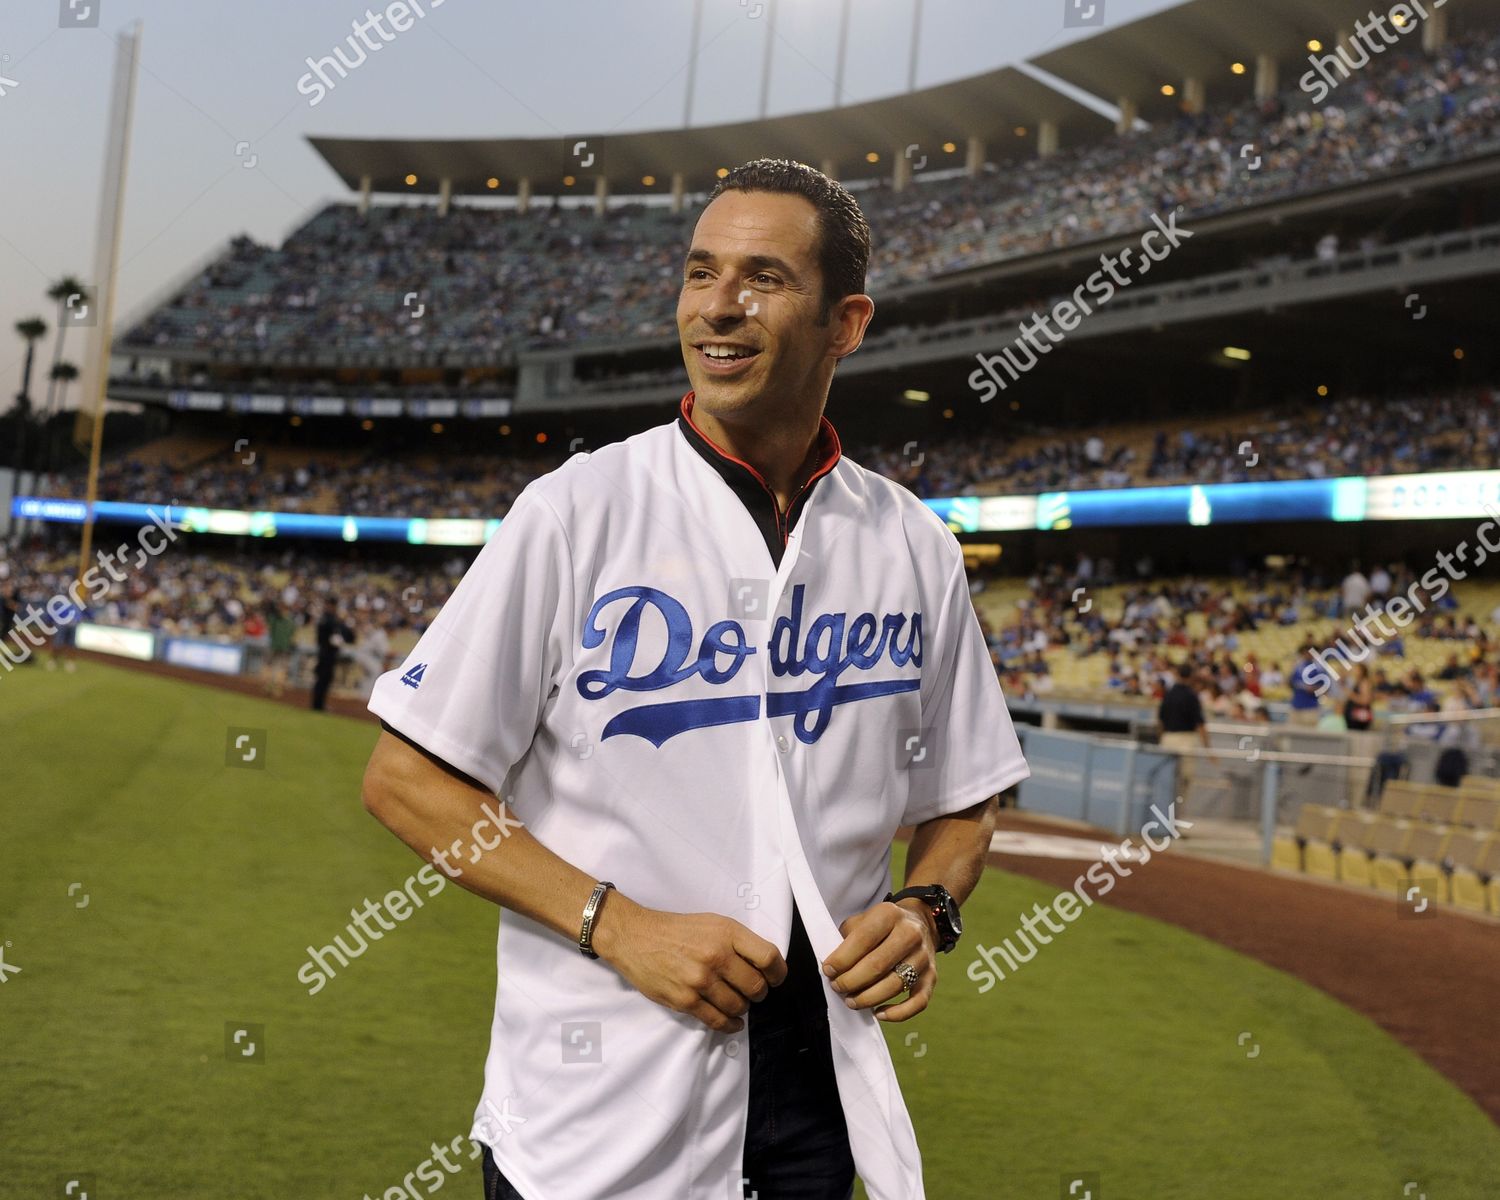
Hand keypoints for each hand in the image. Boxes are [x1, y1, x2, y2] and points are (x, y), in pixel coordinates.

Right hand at [594, 897, 786, 1033]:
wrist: (636, 937)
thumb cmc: (676, 930)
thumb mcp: (713, 923)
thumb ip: (738, 942)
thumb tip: (763, 965)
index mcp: (727, 933)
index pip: (768, 957)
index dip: (778, 972)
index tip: (776, 978)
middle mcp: (716, 956)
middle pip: (756, 986)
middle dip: (759, 993)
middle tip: (753, 991)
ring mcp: (700, 980)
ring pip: (739, 1006)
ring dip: (742, 1008)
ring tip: (737, 1002)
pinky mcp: (685, 1000)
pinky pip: (717, 1021)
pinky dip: (729, 1025)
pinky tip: (732, 1022)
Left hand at [821, 899, 935, 1022]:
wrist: (920, 922)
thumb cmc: (882, 926)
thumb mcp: (863, 919)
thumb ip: (847, 939)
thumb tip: (832, 967)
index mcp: (890, 915)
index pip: (863, 939)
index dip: (842, 958)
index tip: (828, 970)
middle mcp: (910, 934)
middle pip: (878, 965)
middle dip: (852, 981)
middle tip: (837, 987)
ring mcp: (923, 957)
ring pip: (895, 985)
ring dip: (868, 998)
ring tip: (851, 1001)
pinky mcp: (932, 977)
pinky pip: (918, 1002)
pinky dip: (898, 1013)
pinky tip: (878, 1014)